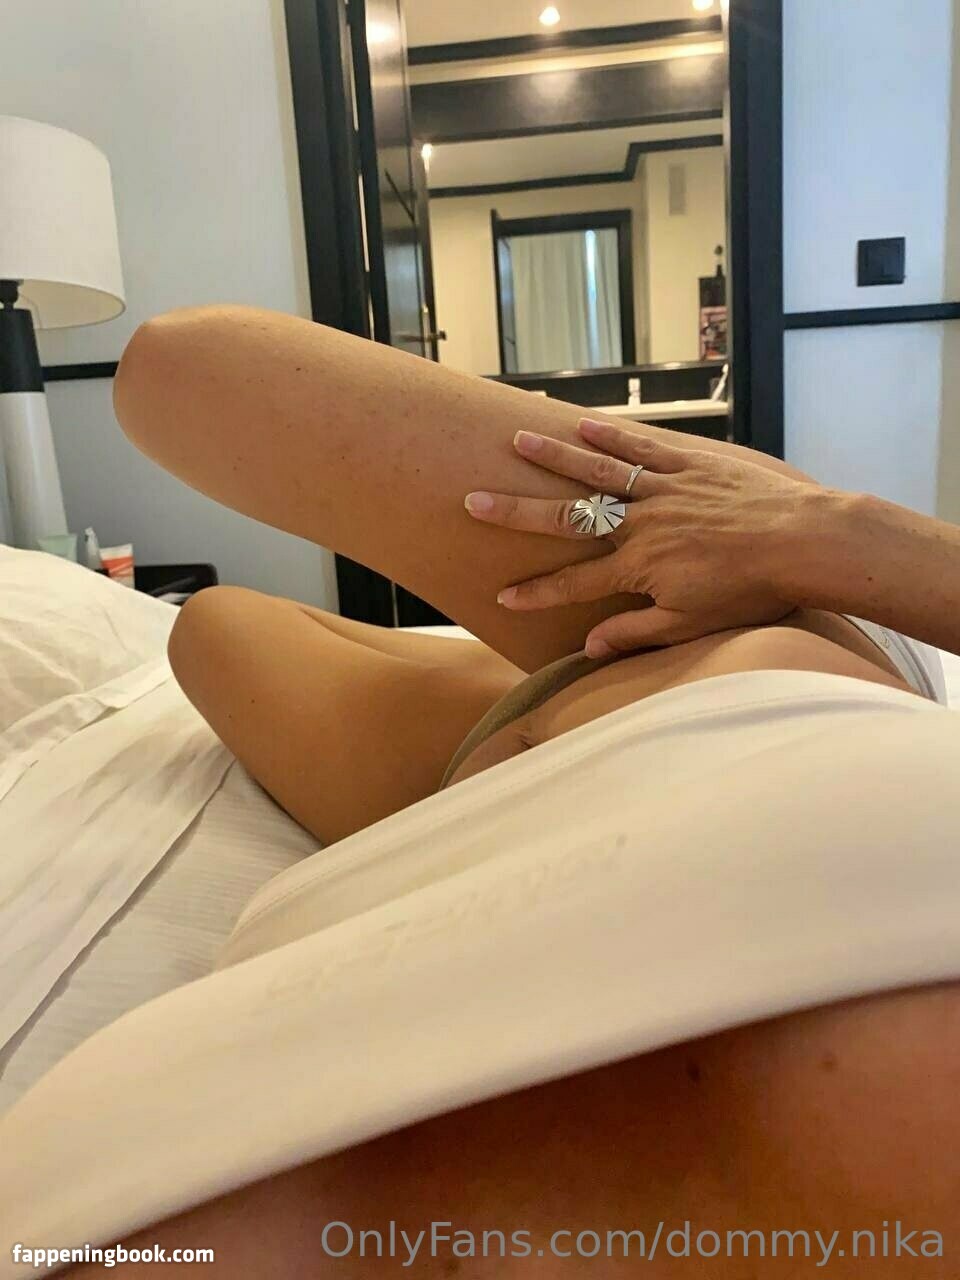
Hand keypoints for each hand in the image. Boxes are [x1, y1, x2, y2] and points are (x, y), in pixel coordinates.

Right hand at [464, 418, 814, 655]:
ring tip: (518, 442)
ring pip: (599, 470)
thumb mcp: (692, 624)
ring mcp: (665, 489)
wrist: (804, 541)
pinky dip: (612, 435)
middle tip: (475, 501)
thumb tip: (589, 649)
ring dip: (555, 457)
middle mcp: (641, 523)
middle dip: (518, 512)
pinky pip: (644, 447)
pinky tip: (584, 423)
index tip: (502, 595)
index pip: (574, 583)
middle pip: (568, 516)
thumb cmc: (751, 590)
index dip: (536, 591)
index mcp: (639, 567)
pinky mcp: (692, 465)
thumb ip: (637, 634)